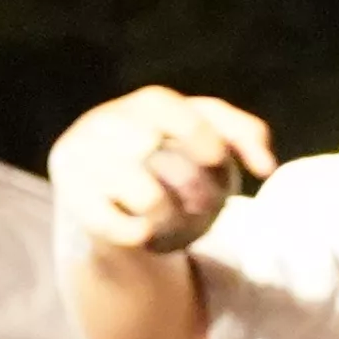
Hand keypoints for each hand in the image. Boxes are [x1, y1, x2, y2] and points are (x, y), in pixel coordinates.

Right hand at [51, 88, 273, 256]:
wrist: (105, 199)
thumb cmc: (166, 163)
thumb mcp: (201, 139)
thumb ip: (240, 137)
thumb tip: (267, 167)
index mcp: (147, 103)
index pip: (181, 114)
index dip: (209, 143)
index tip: (231, 173)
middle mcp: (108, 123)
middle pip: (161, 153)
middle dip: (196, 187)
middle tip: (210, 209)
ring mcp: (84, 159)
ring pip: (149, 197)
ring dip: (173, 219)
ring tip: (174, 225)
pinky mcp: (71, 198)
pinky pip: (121, 227)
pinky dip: (141, 235)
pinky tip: (144, 234)